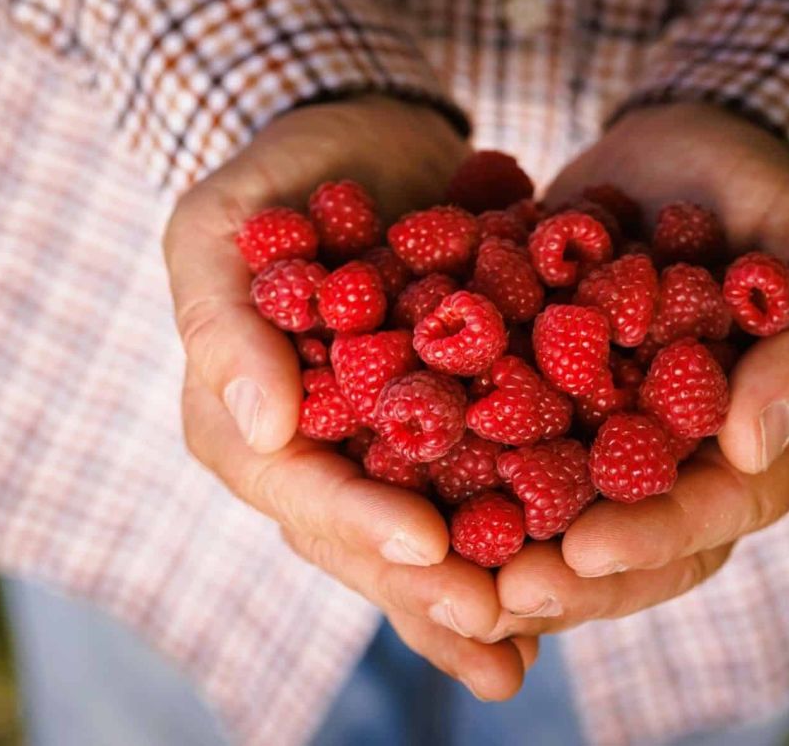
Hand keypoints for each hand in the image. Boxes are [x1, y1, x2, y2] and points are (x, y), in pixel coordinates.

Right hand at [164, 96, 534, 697]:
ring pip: (424, 530)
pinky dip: (516, 523)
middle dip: (427, 590)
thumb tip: (262, 431)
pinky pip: (478, 481)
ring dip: (474, 592)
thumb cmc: (274, 175)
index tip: (428, 548)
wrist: (362, 138)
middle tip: (498, 632)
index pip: (297, 488)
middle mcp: (313, 451)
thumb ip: (225, 323)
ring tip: (528, 651)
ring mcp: (380, 444)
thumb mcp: (220, 227)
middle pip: (364, 537)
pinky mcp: (443, 421)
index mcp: (242, 421)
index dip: (358, 523)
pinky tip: (568, 568)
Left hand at [489, 102, 788, 637]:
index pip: (717, 515)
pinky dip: (476, 485)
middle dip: (570, 579)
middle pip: (639, 545)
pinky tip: (414, 498)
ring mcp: (631, 444)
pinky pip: (522, 461)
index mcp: (778, 449)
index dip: (651, 540)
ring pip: (573, 521)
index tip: (580, 553)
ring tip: (444, 572)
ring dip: (513, 554)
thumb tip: (754, 449)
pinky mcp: (570, 413)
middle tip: (495, 594)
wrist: (685, 148)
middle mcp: (701, 466)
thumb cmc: (771, 191)